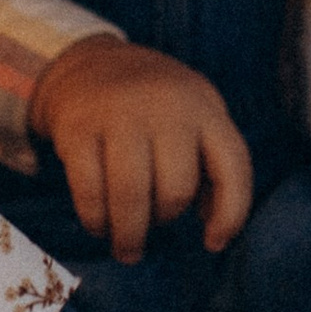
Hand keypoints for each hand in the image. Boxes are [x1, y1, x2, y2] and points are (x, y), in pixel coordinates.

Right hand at [28, 36, 252, 260]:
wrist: (88, 63)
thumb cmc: (154, 104)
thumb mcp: (195, 114)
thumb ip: (211, 162)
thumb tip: (213, 222)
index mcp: (203, 107)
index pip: (232, 167)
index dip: (230, 214)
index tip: (213, 243)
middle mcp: (165, 106)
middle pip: (176, 190)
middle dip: (165, 219)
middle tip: (154, 225)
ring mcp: (118, 114)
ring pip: (131, 196)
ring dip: (129, 235)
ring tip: (127, 248)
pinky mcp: (77, 127)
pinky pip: (89, 192)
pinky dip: (95, 220)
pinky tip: (99, 225)